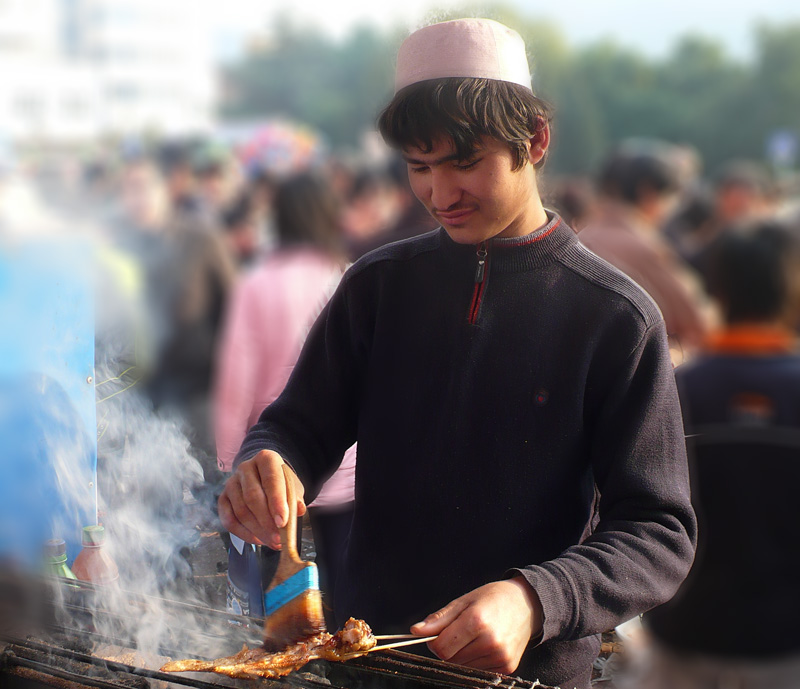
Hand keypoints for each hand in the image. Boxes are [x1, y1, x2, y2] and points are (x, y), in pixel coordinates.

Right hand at [218, 450, 306, 549]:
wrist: (265, 478)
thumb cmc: (281, 484)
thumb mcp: (293, 487)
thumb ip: (295, 498)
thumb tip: (299, 509)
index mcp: (266, 459)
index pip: (270, 480)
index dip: (276, 502)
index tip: (282, 522)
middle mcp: (245, 468)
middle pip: (252, 497)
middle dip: (266, 522)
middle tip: (278, 539)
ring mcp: (231, 483)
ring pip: (241, 511)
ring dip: (257, 530)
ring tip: (272, 542)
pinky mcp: (223, 498)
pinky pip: (229, 520)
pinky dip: (244, 534)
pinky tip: (258, 539)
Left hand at [410, 577, 543, 674]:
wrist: (528, 605)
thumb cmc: (493, 598)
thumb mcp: (464, 601)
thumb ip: (439, 619)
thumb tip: (415, 631)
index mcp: (476, 621)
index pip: (442, 649)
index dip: (434, 643)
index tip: (438, 634)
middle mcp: (490, 642)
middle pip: (451, 660)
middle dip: (448, 648)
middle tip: (459, 631)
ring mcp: (500, 657)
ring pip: (463, 668)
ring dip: (461, 656)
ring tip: (474, 636)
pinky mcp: (507, 667)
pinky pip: (479, 672)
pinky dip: (475, 661)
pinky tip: (484, 645)